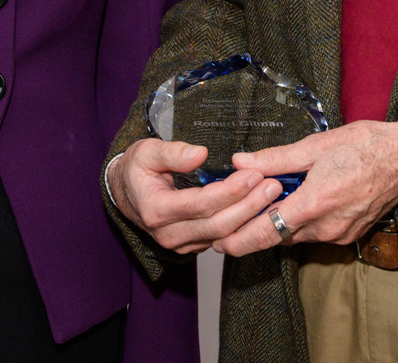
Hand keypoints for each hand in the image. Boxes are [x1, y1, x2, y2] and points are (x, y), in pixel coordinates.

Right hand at [109, 138, 285, 254]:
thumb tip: (200, 154)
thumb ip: (172, 153)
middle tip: (272, 186)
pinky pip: (220, 238)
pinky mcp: (190, 246)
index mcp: (156, 210)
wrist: (124, 193)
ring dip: (249, 217)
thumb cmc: (136, 169)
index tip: (254, 174)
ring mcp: (179, 244)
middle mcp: (168, 234)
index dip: (230, 191)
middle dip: (248, 206)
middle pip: (216, 224)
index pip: (201, 204)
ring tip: (271, 195)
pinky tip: (259, 208)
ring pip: (221, 236)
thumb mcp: (146, 152)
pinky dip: (241, 225)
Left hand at [211, 120, 397, 255]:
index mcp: (315, 203)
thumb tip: (241, 162)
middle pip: (280, 235)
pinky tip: (301, 199)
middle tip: (238, 213)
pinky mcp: (350, 234)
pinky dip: (303, 220)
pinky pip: (316, 233)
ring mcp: (340, 233)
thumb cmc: (365, 146)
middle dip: (259, 225)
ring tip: (273, 198)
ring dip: (283, 220)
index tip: (220, 243)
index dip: (240, 241)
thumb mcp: (315, 146)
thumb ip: (274, 158)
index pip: (267, 233)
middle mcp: (327, 226)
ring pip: (298, 234)